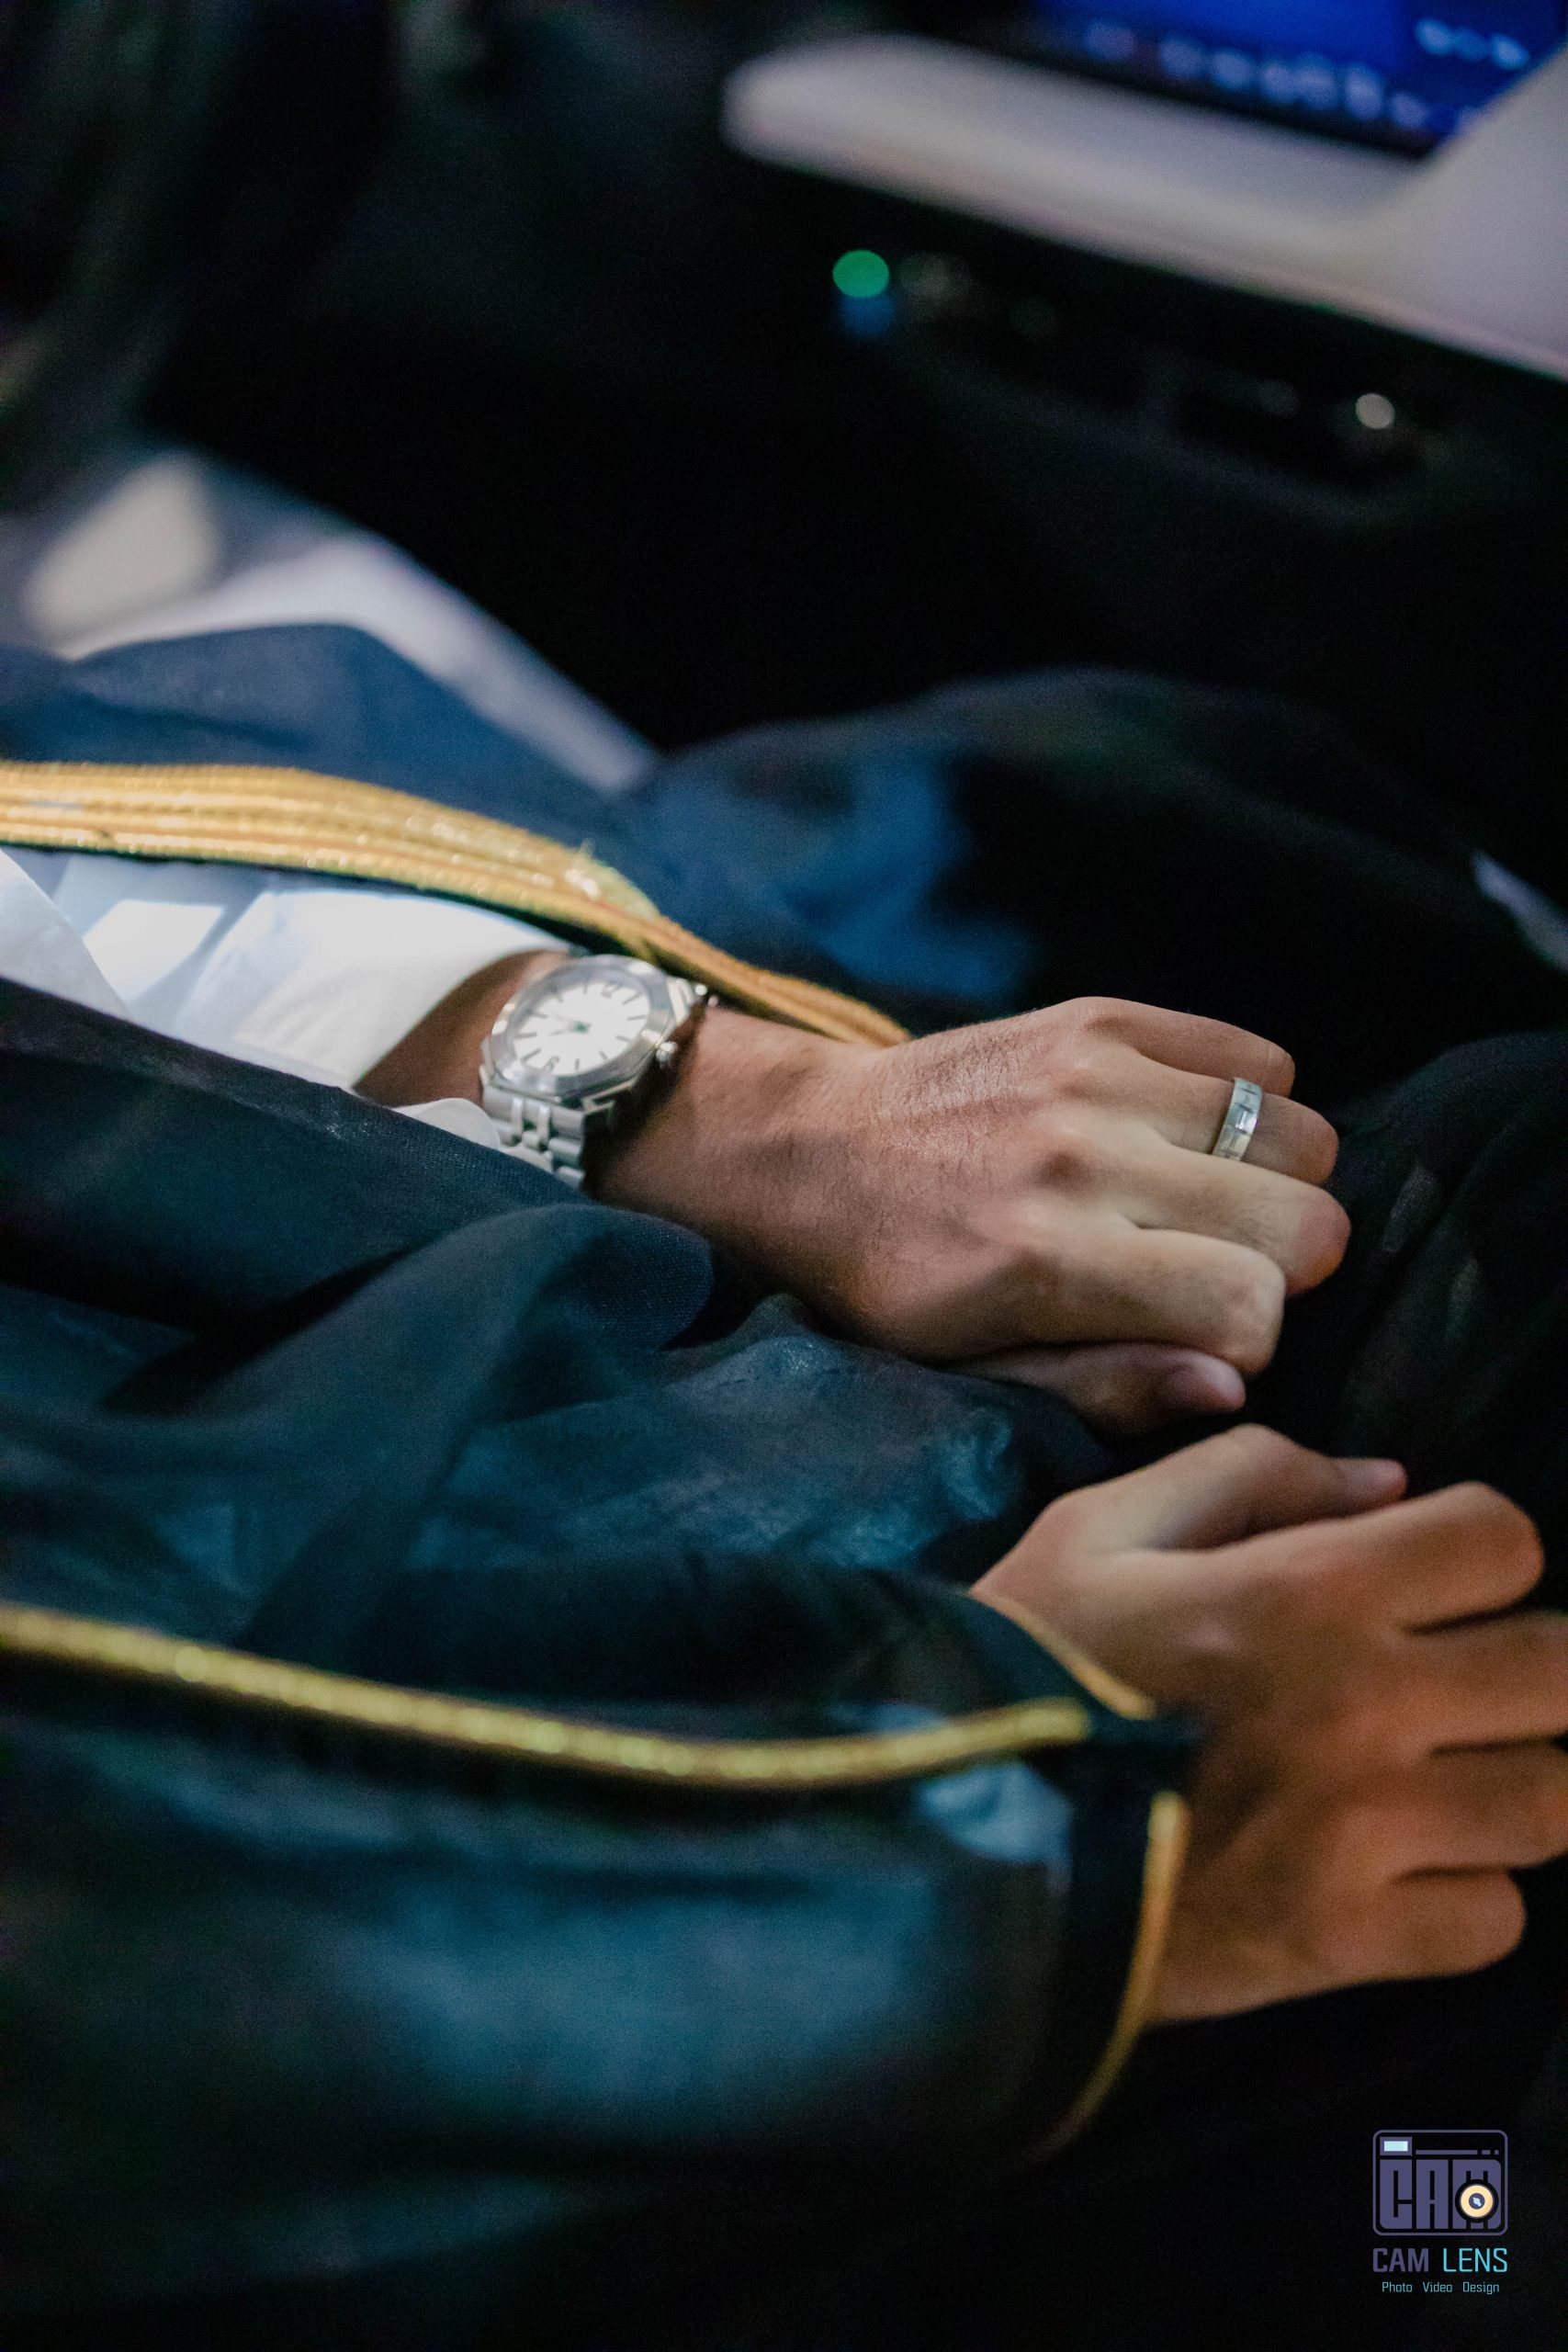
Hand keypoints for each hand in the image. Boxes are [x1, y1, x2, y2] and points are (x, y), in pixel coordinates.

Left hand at [601, 996, 1347, 1432]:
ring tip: (1210, 1205)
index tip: (1205, 1337)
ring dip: (1275, 1181)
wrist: (806, 1148)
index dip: (1250, 1337)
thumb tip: (1230, 1387)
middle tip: (1220, 1270)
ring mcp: (1097, 1076)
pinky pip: (1259, 1057)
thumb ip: (1106, 1388)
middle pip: (1304, 1217)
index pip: (1252, 1303)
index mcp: (1050, 1262)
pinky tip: (1192, 1139)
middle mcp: (1084, 1158)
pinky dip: (1253, 1102)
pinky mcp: (1101, 1020)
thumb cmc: (892, 1284)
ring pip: (1299, 1131)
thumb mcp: (972, 1372)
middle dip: (1285, 1262)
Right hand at [971, 1429, 1567, 2020]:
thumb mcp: (1102, 1525)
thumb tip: (1389, 1483)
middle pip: (1560, 1670)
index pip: (1504, 1542)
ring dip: (1512, 1782)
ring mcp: (1368, 1834)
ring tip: (1446, 1780)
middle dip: (1521, 1663)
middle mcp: (1367, 1706)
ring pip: (1554, 1801)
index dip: (1476, 1551)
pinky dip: (1467, 1898)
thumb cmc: (1023, 1660)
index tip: (1430, 1580)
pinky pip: (1495, 1922)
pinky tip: (1404, 1873)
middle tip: (1456, 1680)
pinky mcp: (1348, 1942)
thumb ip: (1250, 1473)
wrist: (944, 1832)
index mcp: (1310, 1590)